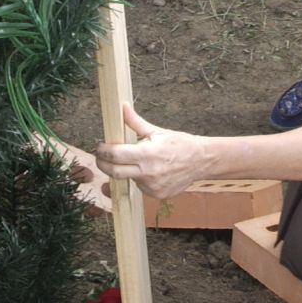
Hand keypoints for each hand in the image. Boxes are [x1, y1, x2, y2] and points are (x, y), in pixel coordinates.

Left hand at [95, 102, 211, 198]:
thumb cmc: (180, 144)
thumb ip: (136, 123)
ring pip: (128, 179)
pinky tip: (149, 170)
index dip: (103, 151)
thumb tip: (122, 107)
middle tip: (101, 156)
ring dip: (125, 170)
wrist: (201, 161)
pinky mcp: (157, 195)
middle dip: (103, 164)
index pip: (116, 155)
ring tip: (136, 160)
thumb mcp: (158, 131)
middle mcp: (149, 172)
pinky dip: (139, 178)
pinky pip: (140, 187)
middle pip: (114, 172)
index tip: (100, 146)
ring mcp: (153, 186)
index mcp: (148, 154)